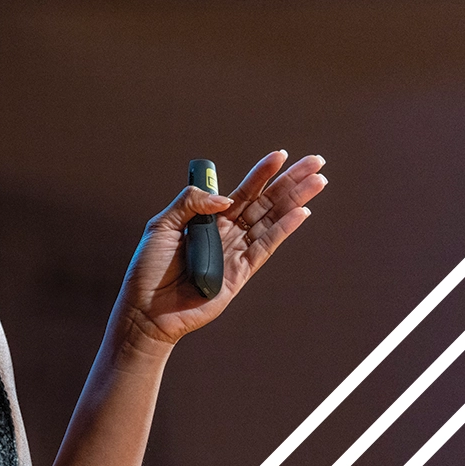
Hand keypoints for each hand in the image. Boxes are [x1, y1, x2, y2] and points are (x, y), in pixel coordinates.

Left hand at [118, 151, 326, 347]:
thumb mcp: (161, 225)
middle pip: (265, 202)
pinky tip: (301, 213)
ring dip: (295, 200)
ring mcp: (235, 253)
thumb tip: (226, 197)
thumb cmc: (149, 269)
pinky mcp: (240, 275)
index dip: (262, 174)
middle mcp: (226, 234)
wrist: (146, 310)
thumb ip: (190, 203)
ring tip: (318, 181)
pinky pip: (265, 248)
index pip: (242, 191)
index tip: (281, 155)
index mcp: (208, 220)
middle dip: (291, 182)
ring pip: (271, 221)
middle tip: (316, 162)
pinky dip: (283, 230)